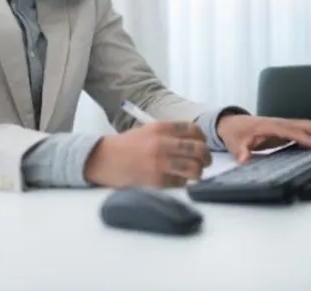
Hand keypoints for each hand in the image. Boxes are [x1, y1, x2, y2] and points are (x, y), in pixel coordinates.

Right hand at [84, 121, 211, 187]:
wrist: (104, 160)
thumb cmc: (126, 146)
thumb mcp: (147, 131)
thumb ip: (169, 134)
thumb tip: (193, 141)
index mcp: (160, 128)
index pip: (194, 130)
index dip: (202, 138)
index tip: (201, 144)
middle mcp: (162, 144)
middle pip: (199, 149)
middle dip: (206, 157)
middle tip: (204, 161)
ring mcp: (160, 163)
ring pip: (195, 168)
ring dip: (197, 171)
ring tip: (193, 172)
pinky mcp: (157, 181)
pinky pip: (181, 183)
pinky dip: (182, 182)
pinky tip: (176, 179)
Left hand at [217, 115, 310, 162]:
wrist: (232, 123)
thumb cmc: (235, 133)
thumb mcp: (234, 144)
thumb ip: (240, 152)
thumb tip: (244, 159)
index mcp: (268, 126)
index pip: (289, 132)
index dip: (304, 138)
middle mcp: (280, 123)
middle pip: (305, 126)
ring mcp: (285, 125)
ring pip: (309, 126)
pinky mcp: (288, 129)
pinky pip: (307, 130)